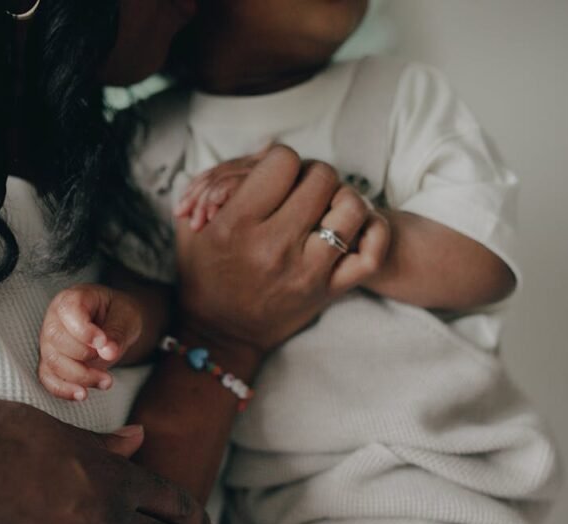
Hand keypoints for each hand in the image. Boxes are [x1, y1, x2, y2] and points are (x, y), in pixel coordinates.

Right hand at [38, 284, 143, 400]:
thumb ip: (117, 332)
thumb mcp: (126, 317)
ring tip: (107, 381)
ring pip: (52, 361)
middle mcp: (54, 318)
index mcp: (72, 298)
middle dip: (83, 356)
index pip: (67, 311)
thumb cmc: (119, 315)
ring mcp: (49, 342)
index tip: (103, 343)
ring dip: (79, 376)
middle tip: (109, 359)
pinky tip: (83, 395)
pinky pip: (48, 378)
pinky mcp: (51, 362)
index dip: (84, 330)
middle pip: (55, 339)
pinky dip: (64, 390)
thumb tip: (108, 352)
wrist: (116, 326)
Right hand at [175, 146, 390, 355]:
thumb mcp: (193, 225)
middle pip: (321, 177)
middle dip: (312, 174)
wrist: (218, 333)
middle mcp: (273, 246)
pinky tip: (356, 227)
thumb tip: (267, 146)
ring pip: (351, 208)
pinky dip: (374, 233)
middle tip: (301, 188)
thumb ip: (219, 181)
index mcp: (236, 225)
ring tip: (328, 205)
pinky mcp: (326, 291)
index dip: (279, 159)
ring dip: (343, 198)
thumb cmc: (203, 272)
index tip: (273, 174)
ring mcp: (305, 271)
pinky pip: (370, 255)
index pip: (282, 161)